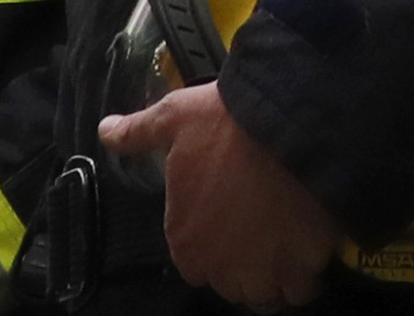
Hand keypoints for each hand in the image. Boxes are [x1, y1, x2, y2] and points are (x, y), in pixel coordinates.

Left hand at [93, 83, 343, 307]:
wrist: (289, 122)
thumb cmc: (228, 123)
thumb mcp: (174, 118)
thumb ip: (138, 133)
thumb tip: (105, 132)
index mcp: (184, 239)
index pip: (194, 263)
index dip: (213, 242)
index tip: (230, 220)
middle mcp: (217, 266)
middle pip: (229, 283)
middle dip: (243, 262)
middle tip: (259, 227)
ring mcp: (259, 272)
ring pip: (263, 294)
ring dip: (272, 276)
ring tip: (284, 244)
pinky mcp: (299, 267)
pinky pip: (301, 290)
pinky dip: (305, 277)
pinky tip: (309, 248)